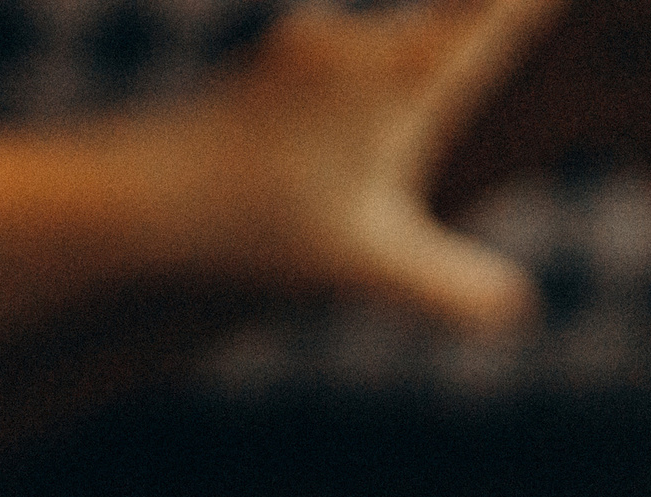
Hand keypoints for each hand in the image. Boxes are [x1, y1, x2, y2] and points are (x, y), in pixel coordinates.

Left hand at [192, 0, 563, 328]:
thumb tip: (515, 312)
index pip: (498, 9)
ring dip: (394, 94)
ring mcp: (306, 46)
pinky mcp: (266, 63)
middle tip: (510, 44)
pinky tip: (311, 162)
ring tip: (360, 170)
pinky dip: (345, 104)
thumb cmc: (254, 227)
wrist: (134, 196)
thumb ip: (447, 287)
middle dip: (474, 41)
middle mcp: (360, 41)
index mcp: (405, 76)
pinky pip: (328, 71)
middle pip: (444, 27)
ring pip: (379, 58)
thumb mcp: (363, 264)